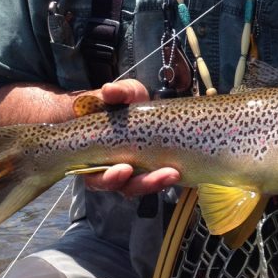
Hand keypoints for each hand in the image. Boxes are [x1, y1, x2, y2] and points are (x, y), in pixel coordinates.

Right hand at [83, 80, 181, 197]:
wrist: (132, 107)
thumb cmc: (118, 103)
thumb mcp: (119, 94)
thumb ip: (116, 93)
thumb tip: (108, 90)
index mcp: (97, 157)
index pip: (97, 177)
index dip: (109, 178)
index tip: (125, 169)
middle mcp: (112, 170)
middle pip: (123, 187)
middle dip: (142, 184)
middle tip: (162, 174)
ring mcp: (133, 172)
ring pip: (141, 186)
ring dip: (157, 183)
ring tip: (174, 174)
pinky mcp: (151, 170)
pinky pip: (156, 180)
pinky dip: (165, 178)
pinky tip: (180, 172)